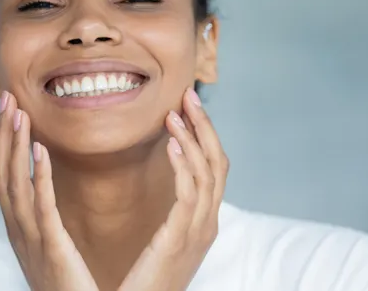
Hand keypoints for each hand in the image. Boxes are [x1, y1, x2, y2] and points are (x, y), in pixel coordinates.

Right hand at [0, 91, 98, 290]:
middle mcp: (17, 228)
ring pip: (14, 183)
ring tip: (20, 114)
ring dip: (15, 145)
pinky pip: (41, 206)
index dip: (3, 141)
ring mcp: (30, 238)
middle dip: (3, 134)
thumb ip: (43, 215)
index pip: (2, 175)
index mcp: (17, 226)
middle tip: (7, 99)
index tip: (9, 110)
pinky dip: (38, 176)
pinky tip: (40, 150)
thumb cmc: (65, 283)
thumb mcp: (47, 244)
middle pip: (1, 172)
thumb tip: (42, 185)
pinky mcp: (51, 246)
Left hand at [119, 87, 229, 290]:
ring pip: (208, 173)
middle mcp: (209, 223)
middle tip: (188, 95)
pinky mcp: (180, 239)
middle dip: (205, 126)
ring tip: (174, 114)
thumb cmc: (149, 278)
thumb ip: (175, 214)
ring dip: (192, 138)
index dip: (205, 134)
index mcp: (206, 221)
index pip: (215, 168)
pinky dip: (183, 165)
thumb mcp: (169, 240)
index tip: (188, 107)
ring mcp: (198, 231)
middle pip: (218, 163)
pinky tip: (171, 144)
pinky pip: (189, 195)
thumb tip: (172, 183)